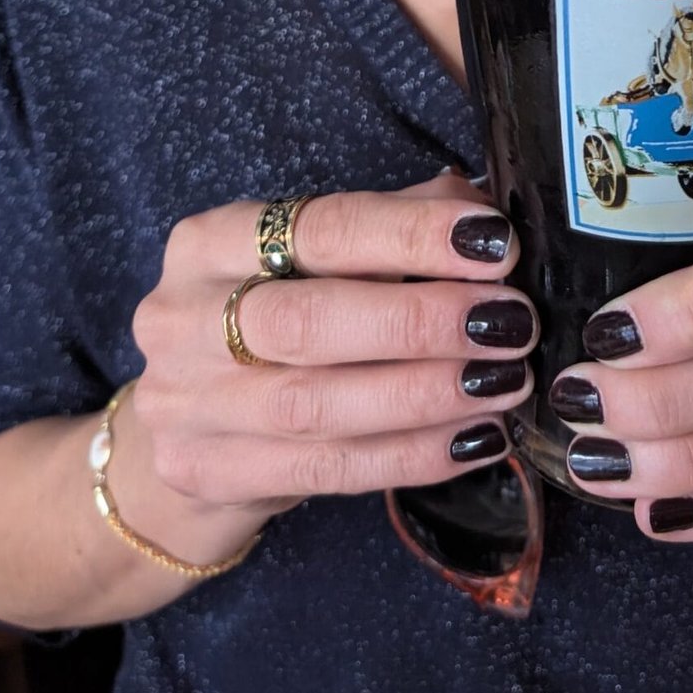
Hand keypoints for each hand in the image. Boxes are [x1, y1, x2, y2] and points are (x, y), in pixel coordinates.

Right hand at [128, 174, 534, 531]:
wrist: (183, 429)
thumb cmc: (269, 322)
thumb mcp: (309, 263)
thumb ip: (389, 230)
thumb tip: (482, 217)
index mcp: (209, 242)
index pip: (319, 227)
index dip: (411, 235)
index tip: (493, 242)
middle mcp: (182, 318)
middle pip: (309, 320)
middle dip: (422, 321)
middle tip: (509, 321)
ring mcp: (186, 405)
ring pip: (319, 404)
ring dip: (428, 393)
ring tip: (505, 381)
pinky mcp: (210, 474)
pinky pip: (328, 469)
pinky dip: (412, 454)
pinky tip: (475, 438)